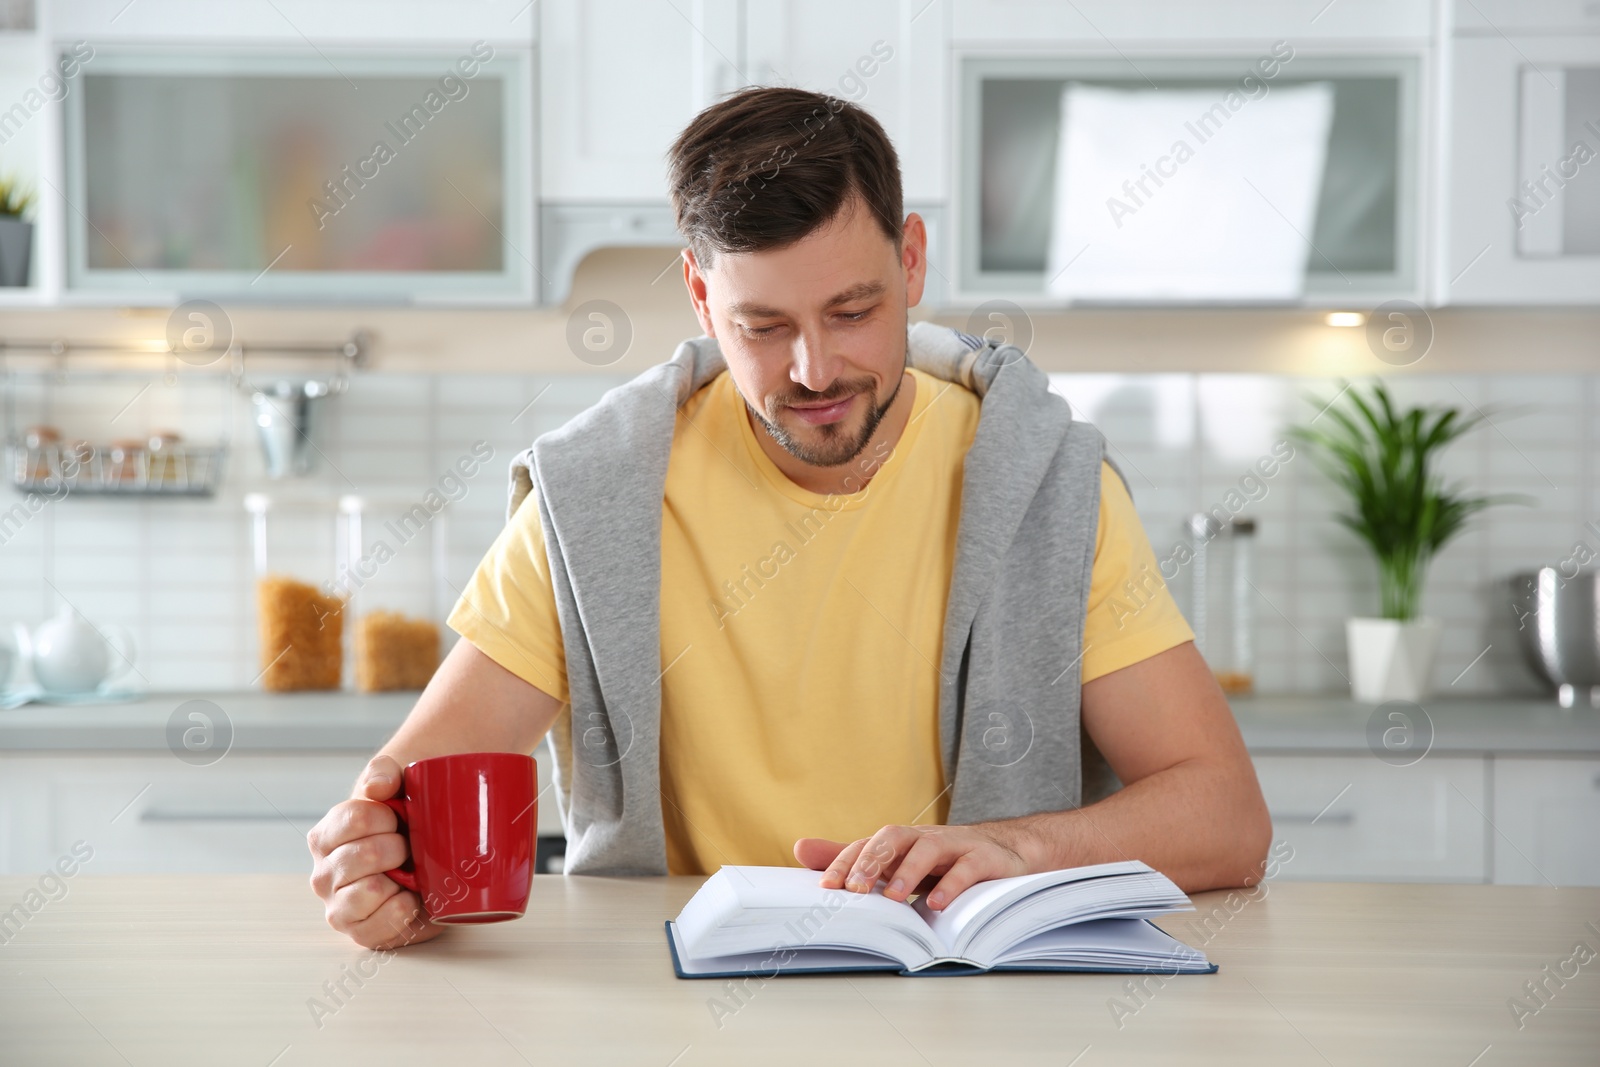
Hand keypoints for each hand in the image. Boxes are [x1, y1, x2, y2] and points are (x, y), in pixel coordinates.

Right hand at [308, 754, 442, 949]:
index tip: (399, 818)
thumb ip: (385, 773)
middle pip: (364, 854)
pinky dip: (403, 910)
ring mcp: (338, 906)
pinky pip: (380, 925)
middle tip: (408, 848)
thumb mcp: (398, 787)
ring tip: (406, 873)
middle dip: (398, 848)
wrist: (425, 864)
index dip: (386, 816)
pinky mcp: (359, 933)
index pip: (354, 817)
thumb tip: (377, 787)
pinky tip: (409, 898)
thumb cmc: (406, 825)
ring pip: (367, 891)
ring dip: (399, 880)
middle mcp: (323, 873)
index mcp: (325, 836)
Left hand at [794, 823, 1031, 910]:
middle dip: (871, 861)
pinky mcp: (983, 859)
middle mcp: (924, 838)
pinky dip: (952, 885)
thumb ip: (852, 857)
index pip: (866, 844)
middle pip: (894, 838)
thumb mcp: (897, 861)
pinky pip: (967, 868)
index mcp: (901, 842)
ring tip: (893, 897)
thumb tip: (800, 849)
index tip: (827, 887)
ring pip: (928, 848)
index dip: (845, 862)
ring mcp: (955, 846)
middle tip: (854, 889)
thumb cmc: (942, 860)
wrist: (1005, 851)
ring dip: (908, 871)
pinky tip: (936, 904)